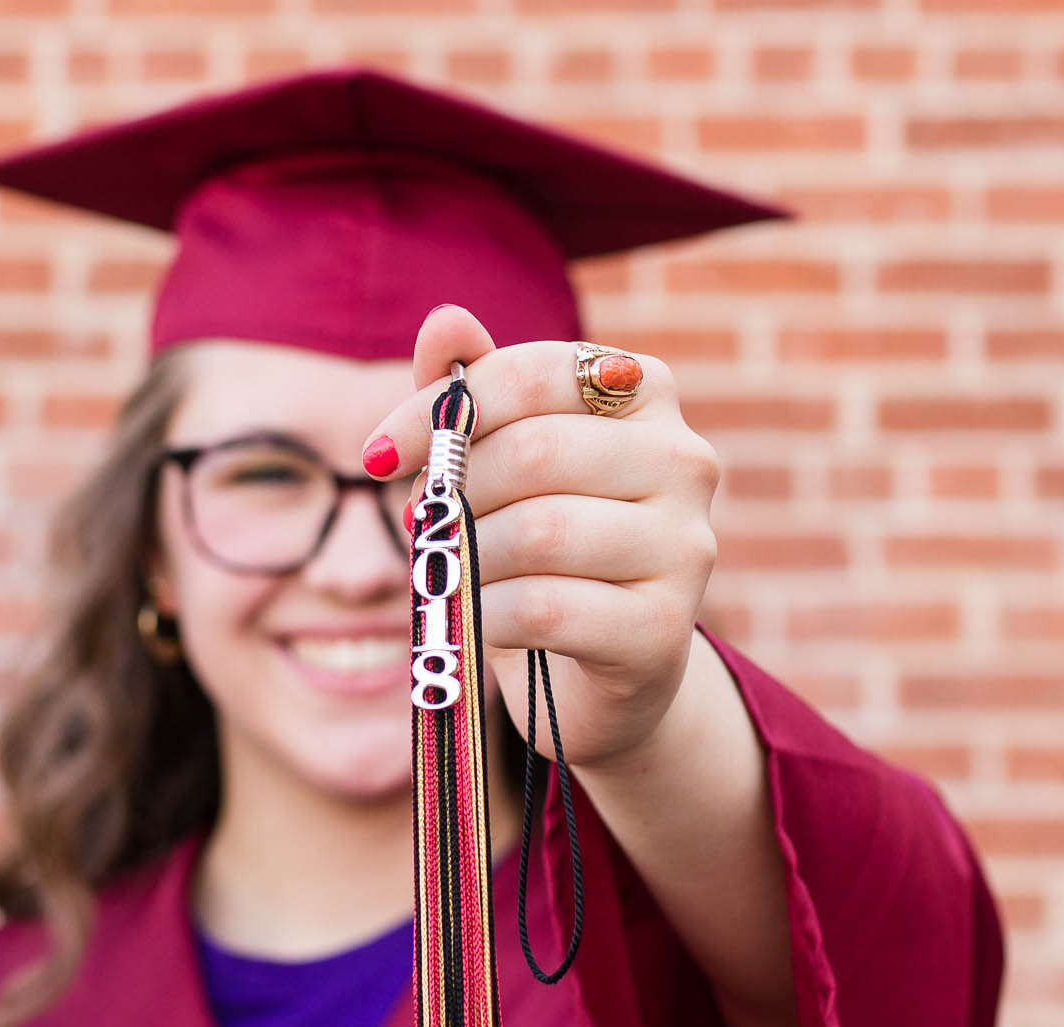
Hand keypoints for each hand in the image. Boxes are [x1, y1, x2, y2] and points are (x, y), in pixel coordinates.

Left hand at [362, 304, 719, 771]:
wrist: (602, 668)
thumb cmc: (545, 545)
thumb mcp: (503, 462)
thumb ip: (474, 394)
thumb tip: (445, 321)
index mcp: (646, 392)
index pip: (529, 374)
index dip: (439, 411)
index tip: (378, 456)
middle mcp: (685, 459)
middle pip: (534, 452)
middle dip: (457, 492)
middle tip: (425, 523)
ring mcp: (686, 546)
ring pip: (540, 532)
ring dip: (471, 556)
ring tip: (453, 570)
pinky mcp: (664, 628)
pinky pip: (545, 606)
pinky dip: (487, 613)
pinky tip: (478, 618)